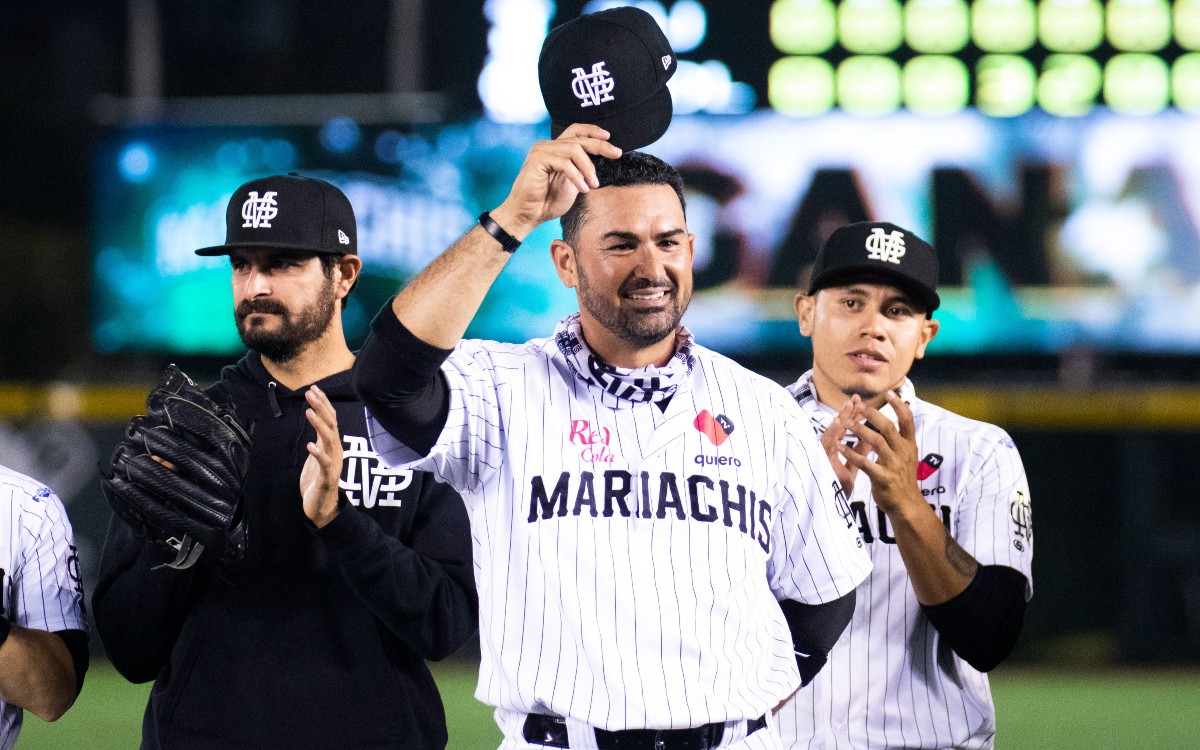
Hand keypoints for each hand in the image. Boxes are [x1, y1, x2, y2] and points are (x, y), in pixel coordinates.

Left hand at [301, 385, 342, 527]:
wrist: (323, 506)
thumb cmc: (319, 479)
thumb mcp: (319, 454)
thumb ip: (320, 438)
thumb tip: (317, 419)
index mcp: (332, 444)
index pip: (330, 418)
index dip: (323, 403)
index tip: (314, 388)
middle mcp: (335, 450)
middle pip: (331, 423)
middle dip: (321, 407)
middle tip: (311, 392)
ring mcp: (333, 462)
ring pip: (329, 439)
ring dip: (319, 424)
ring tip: (309, 412)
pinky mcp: (327, 476)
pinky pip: (324, 462)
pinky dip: (318, 453)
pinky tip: (310, 445)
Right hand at [489, 124, 622, 236]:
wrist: (528, 215)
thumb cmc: (547, 202)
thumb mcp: (572, 183)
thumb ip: (582, 170)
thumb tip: (603, 162)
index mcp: (555, 149)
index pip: (576, 131)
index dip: (593, 131)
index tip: (609, 138)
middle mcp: (547, 146)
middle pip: (578, 138)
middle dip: (600, 146)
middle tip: (616, 154)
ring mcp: (541, 151)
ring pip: (574, 149)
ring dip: (588, 168)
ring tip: (593, 184)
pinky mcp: (537, 160)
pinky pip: (565, 163)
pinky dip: (577, 176)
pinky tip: (583, 188)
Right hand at [821, 395, 870, 497]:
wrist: (833, 509)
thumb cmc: (840, 487)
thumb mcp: (855, 466)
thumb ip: (861, 451)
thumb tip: (872, 437)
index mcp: (837, 449)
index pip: (845, 429)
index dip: (852, 414)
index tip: (861, 401)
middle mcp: (828, 450)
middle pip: (837, 428)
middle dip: (846, 412)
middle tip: (855, 398)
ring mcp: (823, 456)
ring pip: (831, 434)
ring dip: (839, 420)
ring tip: (848, 407)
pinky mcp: (820, 463)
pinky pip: (826, 446)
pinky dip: (833, 434)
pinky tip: (840, 423)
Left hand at [838, 392, 922, 517]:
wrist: (907, 505)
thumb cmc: (902, 478)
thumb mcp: (907, 456)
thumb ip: (901, 439)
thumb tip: (897, 419)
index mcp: (909, 445)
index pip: (908, 420)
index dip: (899, 405)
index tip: (889, 393)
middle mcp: (903, 452)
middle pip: (888, 427)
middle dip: (872, 414)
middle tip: (859, 406)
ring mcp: (893, 465)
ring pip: (876, 442)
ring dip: (859, 430)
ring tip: (846, 423)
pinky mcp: (882, 478)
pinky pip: (864, 463)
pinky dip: (850, 453)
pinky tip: (839, 447)